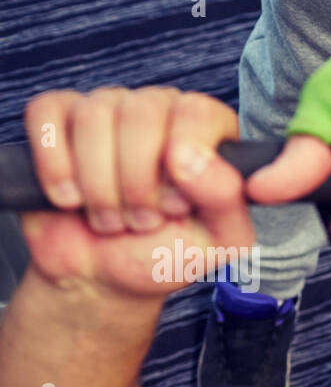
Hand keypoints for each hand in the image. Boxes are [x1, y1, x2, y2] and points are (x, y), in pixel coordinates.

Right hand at [20, 86, 252, 297]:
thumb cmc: (163, 254)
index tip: (177, 206)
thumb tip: (196, 159)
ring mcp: (108, 109)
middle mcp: (161, 110)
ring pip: (94, 116)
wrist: (101, 276)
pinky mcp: (58, 119)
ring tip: (111, 217)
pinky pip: (47, 116)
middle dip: (137, 183)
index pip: (197, 114)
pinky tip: (69, 197)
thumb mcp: (217, 243)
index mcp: (208, 132)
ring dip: (98, 185)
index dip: (183, 166)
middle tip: (142, 220)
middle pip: (143, 112)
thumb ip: (227, 201)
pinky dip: (55, 167)